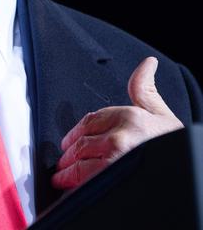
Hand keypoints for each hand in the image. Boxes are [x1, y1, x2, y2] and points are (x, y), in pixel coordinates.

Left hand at [52, 57, 183, 189]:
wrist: (191, 171)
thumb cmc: (176, 146)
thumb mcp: (161, 114)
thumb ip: (145, 90)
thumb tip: (147, 63)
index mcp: (129, 116)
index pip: (88, 120)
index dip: (74, 132)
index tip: (68, 142)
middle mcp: (119, 137)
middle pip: (80, 143)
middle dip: (68, 154)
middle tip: (63, 163)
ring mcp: (114, 160)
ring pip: (78, 163)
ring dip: (66, 172)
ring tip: (62, 178)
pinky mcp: (111, 180)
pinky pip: (82, 182)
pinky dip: (71, 186)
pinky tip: (68, 188)